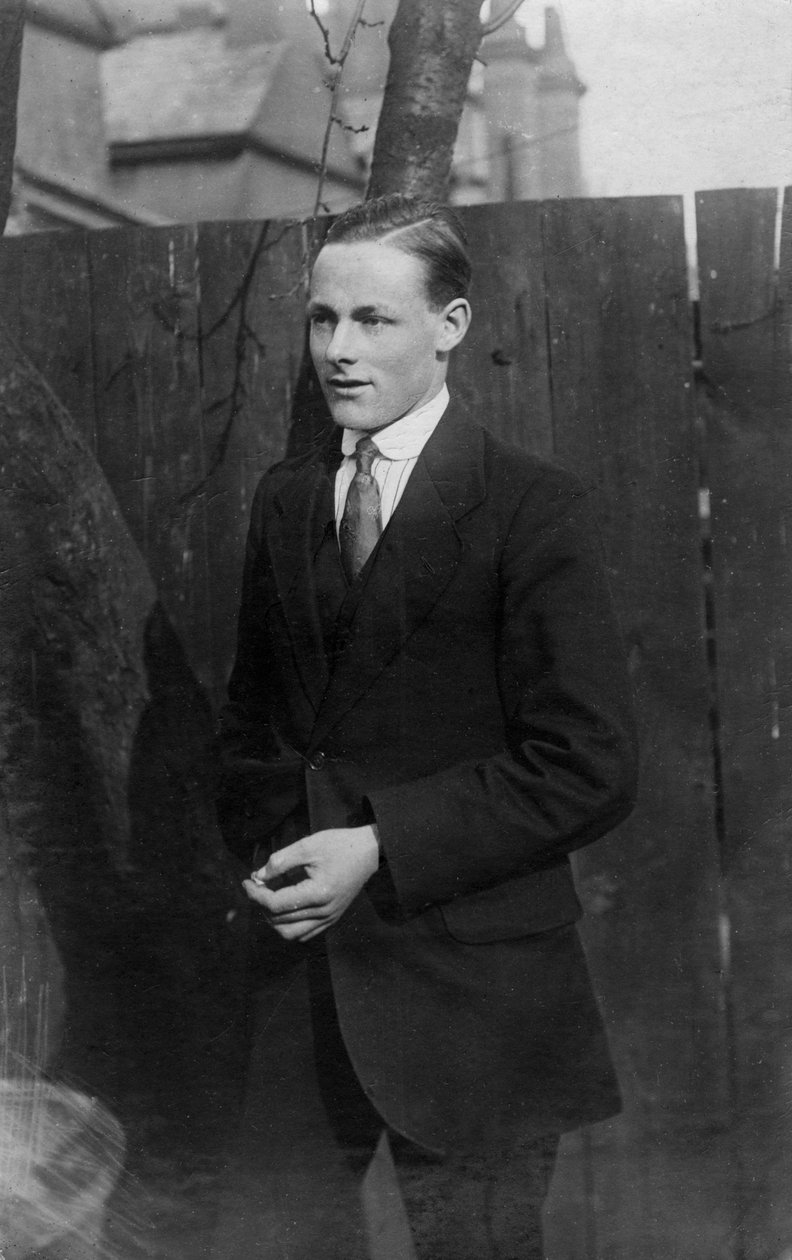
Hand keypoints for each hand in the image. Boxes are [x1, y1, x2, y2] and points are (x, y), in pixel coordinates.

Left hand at [242, 825, 379, 942]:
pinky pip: (305, 934)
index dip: (256, 894)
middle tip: (257, 886)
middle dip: (262, 904)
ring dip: (274, 920)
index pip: (276, 904)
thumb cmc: (340, 845)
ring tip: (269, 900)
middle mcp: (324, 912)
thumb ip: (281, 861)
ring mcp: (329, 918)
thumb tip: (259, 876)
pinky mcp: (332, 918)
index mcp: (318, 894)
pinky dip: (289, 926)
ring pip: (291, 934)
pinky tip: (285, 908)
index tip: (246, 882)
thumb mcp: (308, 845)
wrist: (369, 851)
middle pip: (280, 920)